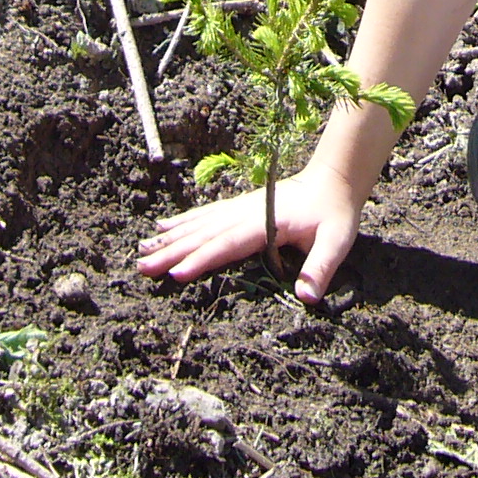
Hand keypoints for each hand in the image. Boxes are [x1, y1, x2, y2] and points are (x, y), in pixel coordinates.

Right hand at [137, 168, 364, 304]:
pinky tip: (162, 228)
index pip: (227, 244)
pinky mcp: (239, 207)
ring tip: (141, 250)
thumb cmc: (334, 213)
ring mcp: (240, 208)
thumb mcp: (336, 241)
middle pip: (204, 235)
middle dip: (172, 252)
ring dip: (170, 238)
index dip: (201, 259)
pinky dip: (182, 222)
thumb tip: (306, 297)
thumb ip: (320, 267)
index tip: (175, 273)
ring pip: (199, 224)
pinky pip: (205, 216)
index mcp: (264, 222)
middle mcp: (246, 213)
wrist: (334, 180)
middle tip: (141, 267)